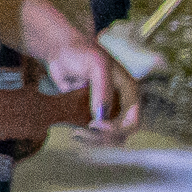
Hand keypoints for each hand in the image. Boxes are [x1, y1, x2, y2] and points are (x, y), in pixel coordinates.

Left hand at [16, 0, 134, 136]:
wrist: (60, 50)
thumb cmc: (81, 52)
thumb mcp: (96, 65)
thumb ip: (102, 90)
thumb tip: (101, 116)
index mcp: (129, 92)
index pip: (132, 121)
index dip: (116, 129)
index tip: (93, 124)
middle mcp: (121, 103)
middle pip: (121, 134)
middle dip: (102, 138)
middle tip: (79, 133)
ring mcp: (106, 110)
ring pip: (108, 137)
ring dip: (94, 141)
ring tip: (75, 134)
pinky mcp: (90, 113)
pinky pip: (94, 133)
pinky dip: (86, 137)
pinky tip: (72, 132)